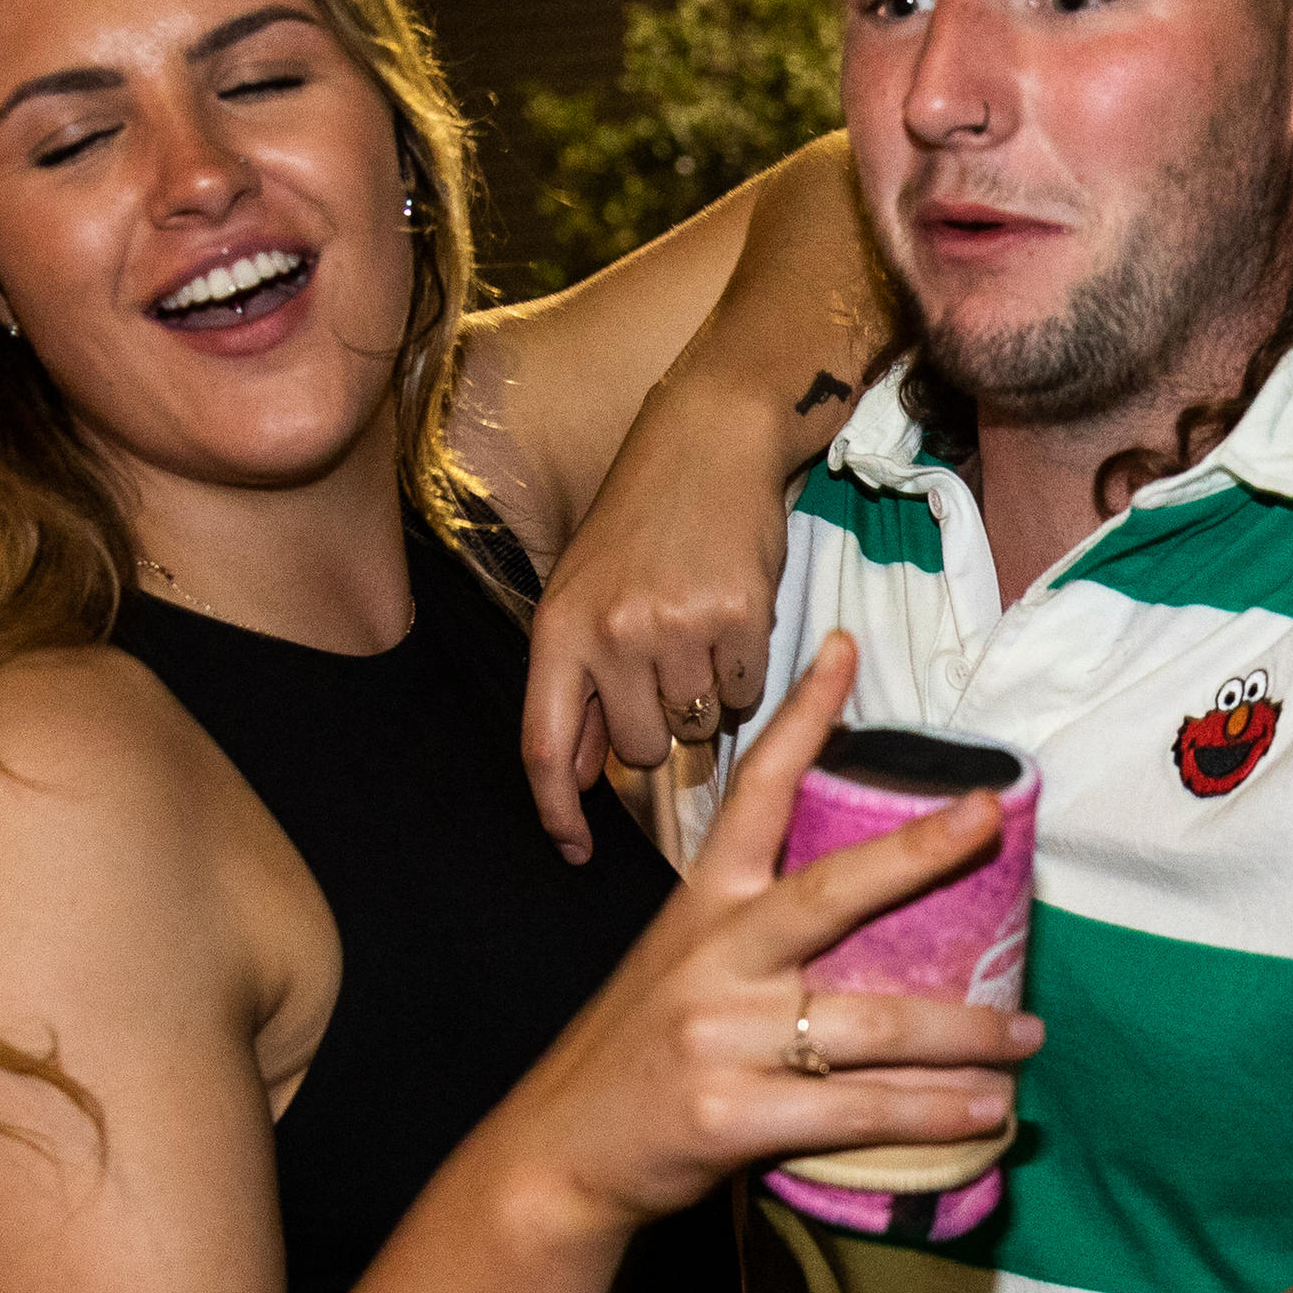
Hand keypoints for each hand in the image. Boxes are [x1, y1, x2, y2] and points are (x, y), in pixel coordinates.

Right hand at [493, 634, 1032, 1234]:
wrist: (558, 1157)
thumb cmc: (638, 1061)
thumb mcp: (679, 971)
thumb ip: (755, 942)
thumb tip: (867, 918)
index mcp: (700, 909)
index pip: (753, 795)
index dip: (800, 720)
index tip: (847, 652)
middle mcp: (712, 960)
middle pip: (830, 893)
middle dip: (918, 851)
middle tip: (989, 815)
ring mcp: (721, 1037)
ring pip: (874, 1024)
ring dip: (968, 1034)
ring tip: (1030, 1034)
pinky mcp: (733, 1115)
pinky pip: (859, 1108)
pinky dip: (934, 1112)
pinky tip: (989, 1111)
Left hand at [521, 367, 842, 857]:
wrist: (708, 440)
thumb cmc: (642, 522)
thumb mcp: (583, 596)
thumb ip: (577, 688)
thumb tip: (574, 777)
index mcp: (559, 631)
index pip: (545, 747)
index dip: (557, 811)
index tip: (574, 851)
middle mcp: (612, 634)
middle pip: (639, 747)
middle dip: (658, 724)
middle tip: (667, 661)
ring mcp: (677, 627)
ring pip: (698, 723)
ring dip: (705, 693)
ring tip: (700, 626)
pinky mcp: (742, 617)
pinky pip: (747, 692)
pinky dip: (745, 670)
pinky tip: (734, 616)